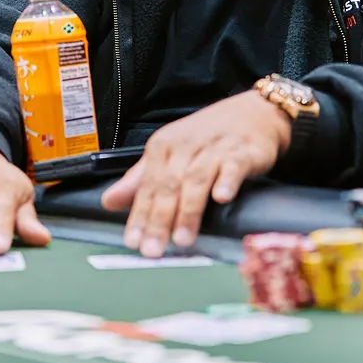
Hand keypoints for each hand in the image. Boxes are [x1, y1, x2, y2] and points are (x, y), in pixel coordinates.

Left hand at [101, 91, 289, 256]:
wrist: (254, 113)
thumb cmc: (207, 137)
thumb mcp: (169, 153)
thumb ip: (140, 179)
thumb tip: (108, 201)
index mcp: (163, 147)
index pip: (147, 185)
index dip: (139, 214)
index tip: (132, 241)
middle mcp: (186, 146)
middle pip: (168, 185)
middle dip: (159, 219)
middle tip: (153, 249)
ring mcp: (215, 148)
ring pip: (196, 180)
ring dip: (188, 210)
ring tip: (182, 239)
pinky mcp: (243, 152)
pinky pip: (233, 167)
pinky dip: (226, 181)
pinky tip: (222, 198)